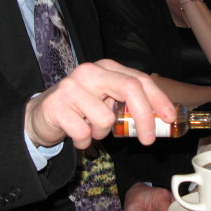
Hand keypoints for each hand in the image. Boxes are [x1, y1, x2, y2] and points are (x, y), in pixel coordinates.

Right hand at [24, 59, 175, 147]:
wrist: (40, 115)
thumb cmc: (80, 110)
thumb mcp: (107, 102)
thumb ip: (129, 105)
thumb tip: (162, 120)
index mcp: (107, 68)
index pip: (140, 79)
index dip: (158, 99)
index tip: (169, 118)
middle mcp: (90, 72)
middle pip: (129, 88)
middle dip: (144, 117)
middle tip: (148, 140)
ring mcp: (72, 86)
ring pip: (106, 118)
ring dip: (102, 133)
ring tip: (90, 128)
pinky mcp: (57, 105)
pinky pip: (84, 133)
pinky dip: (84, 142)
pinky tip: (77, 136)